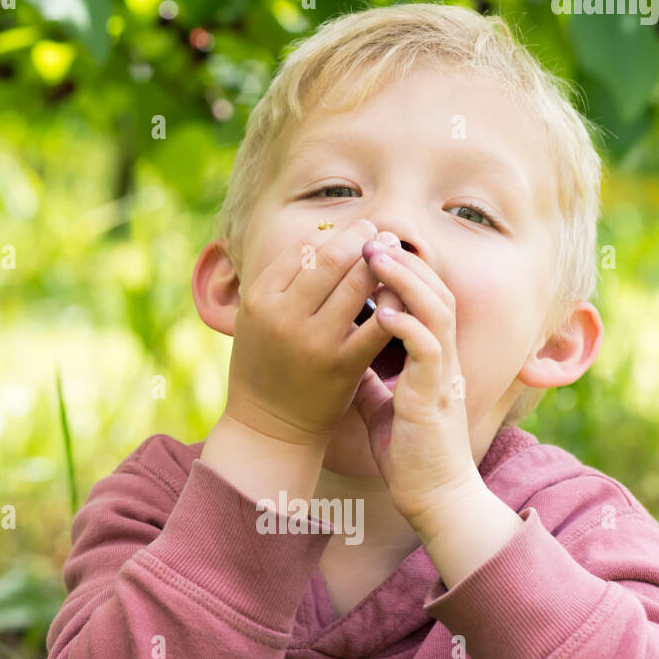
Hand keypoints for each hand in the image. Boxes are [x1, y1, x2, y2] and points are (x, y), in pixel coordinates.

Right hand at [225, 219, 397, 447]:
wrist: (270, 427)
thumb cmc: (267, 365)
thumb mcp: (257, 318)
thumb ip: (282, 280)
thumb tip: (323, 234)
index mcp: (260, 299)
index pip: (302, 248)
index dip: (333, 234)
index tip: (353, 231)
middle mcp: (284, 316)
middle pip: (331, 259)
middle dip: (361, 239)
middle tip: (381, 233)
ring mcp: (315, 341)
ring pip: (356, 283)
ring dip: (382, 263)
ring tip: (395, 255)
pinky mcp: (343, 365)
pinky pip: (377, 323)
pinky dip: (394, 303)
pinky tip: (402, 295)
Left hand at [351, 240, 481, 534]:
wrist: (433, 497)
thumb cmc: (410, 457)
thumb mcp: (382, 409)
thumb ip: (370, 380)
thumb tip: (347, 360)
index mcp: (433, 360)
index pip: (426, 299)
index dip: (403, 270)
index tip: (369, 250)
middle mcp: (445, 359)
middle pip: (436, 290)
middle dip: (404, 261)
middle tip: (371, 237)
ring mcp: (444, 375)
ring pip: (435, 308)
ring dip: (405, 280)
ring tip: (375, 257)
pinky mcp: (435, 395)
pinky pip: (427, 346)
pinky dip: (406, 323)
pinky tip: (381, 309)